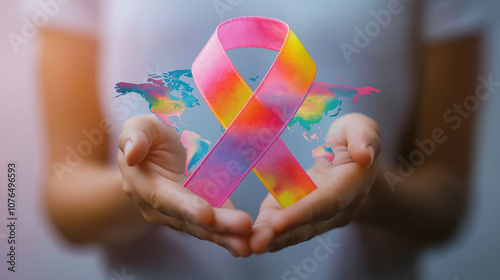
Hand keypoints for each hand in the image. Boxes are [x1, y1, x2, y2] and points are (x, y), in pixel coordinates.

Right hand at [117, 115, 252, 256]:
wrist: (153, 154)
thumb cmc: (147, 138)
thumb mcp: (139, 127)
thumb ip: (135, 137)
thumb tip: (132, 153)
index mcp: (143, 184)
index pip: (165, 198)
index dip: (186, 206)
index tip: (206, 213)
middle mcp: (159, 207)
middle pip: (189, 219)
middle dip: (216, 226)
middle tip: (242, 228)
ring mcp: (179, 214)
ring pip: (203, 228)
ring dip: (226, 235)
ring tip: (248, 241)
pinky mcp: (197, 215)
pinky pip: (213, 226)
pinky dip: (229, 234)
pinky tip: (247, 239)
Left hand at [250, 113, 380, 252]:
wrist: (352, 161)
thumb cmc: (352, 138)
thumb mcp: (359, 127)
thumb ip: (363, 137)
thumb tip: (365, 155)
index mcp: (350, 184)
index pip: (326, 202)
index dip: (302, 213)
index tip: (277, 222)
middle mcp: (335, 208)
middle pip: (308, 226)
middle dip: (282, 236)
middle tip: (256, 243)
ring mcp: (316, 215)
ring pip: (295, 232)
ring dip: (271, 240)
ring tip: (247, 245)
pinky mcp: (297, 213)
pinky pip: (282, 226)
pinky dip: (264, 233)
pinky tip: (244, 240)